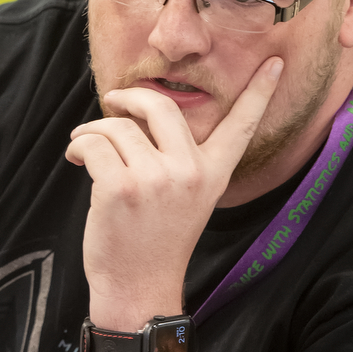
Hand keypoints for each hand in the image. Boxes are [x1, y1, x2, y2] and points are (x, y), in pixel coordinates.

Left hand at [67, 58, 283, 322]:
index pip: (242, 126)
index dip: (259, 92)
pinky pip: (94, 143)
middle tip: (114, 101)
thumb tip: (138, 115)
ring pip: (118, 126)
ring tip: (85, 146)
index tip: (274, 63)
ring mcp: (156, 179)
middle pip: (163, 105)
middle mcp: (189, 172)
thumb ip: (178, 158)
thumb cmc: (156, 242)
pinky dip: (79, 145)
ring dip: (94, 130)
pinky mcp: (120, 188)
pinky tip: (78, 158)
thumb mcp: (188, 199)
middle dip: (132, 96)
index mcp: (212, 174)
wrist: (137, 289)